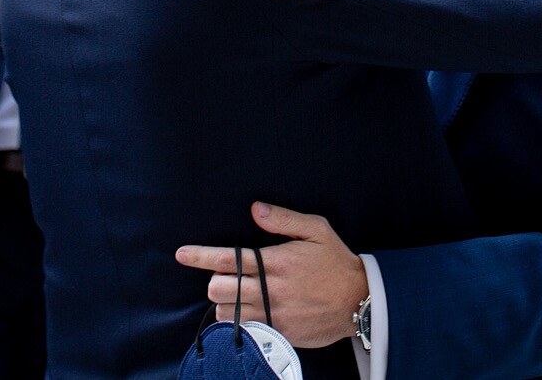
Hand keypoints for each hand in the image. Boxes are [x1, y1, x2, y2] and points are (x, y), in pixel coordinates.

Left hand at [176, 203, 367, 348]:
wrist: (359, 301)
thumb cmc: (336, 262)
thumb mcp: (316, 230)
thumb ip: (283, 219)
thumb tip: (255, 209)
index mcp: (276, 261)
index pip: (228, 258)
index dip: (200, 256)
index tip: (182, 254)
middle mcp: (270, 289)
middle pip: (219, 288)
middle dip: (215, 281)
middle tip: (227, 277)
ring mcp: (273, 314)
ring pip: (226, 312)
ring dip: (226, 303)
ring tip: (239, 295)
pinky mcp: (278, 333)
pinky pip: (244, 330)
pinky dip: (240, 321)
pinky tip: (249, 311)